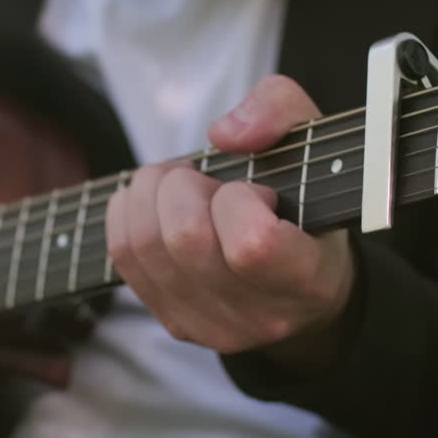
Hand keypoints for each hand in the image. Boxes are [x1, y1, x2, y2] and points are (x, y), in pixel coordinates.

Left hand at [106, 75, 355, 361]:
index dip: (238, 200)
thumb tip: (222, 135)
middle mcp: (260, 315)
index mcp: (307, 279)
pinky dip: (128, 213)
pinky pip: (123, 257)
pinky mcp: (176, 322)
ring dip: (151, 195)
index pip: (252, 246)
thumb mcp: (314, 140)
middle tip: (207, 180)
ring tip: (182, 188)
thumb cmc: (309, 203)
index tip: (256, 190)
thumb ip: (278, 110)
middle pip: (185, 238)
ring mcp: (213, 327)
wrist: (307, 284)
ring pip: (145, 245)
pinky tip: (156, 205)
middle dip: (185, 186)